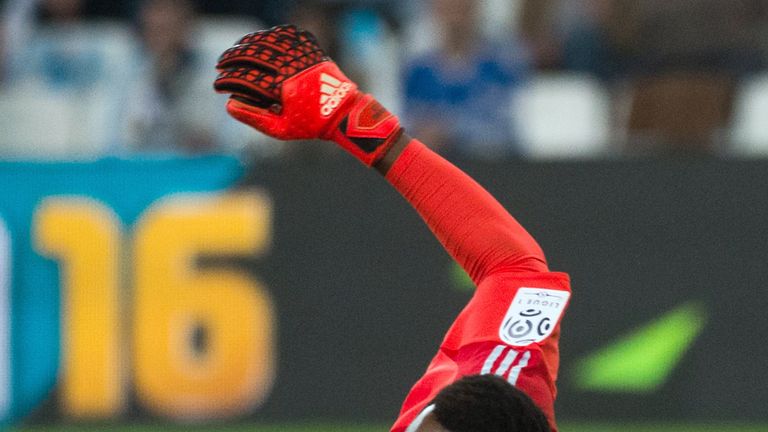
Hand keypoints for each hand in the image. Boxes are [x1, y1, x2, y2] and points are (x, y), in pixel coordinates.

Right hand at [214, 25, 402, 165]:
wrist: (343, 114)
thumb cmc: (311, 124)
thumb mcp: (281, 129)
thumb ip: (254, 118)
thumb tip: (228, 106)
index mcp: (281, 88)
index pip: (245, 78)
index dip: (227, 80)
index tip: (217, 84)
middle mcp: (291, 68)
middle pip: (253, 53)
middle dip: (232, 57)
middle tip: (220, 62)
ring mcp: (303, 57)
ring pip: (270, 39)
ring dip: (250, 41)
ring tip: (238, 47)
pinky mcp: (313, 51)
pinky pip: (291, 34)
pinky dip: (275, 34)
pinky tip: (265, 37)